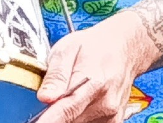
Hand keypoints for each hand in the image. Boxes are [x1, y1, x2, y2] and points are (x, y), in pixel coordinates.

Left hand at [35, 13, 161, 122]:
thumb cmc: (95, 47)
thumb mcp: (67, 49)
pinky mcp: (113, 122)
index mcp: (93, 83)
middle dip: (53, 113)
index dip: (49, 120)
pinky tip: (79, 103)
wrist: (124, 49)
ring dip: (67, 115)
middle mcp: (106, 103)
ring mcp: (111, 115)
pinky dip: (78, 117)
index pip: (66, 109)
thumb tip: (45, 97)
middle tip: (50, 96)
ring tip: (69, 94)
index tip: (38, 122)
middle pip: (69, 120)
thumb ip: (56, 75)